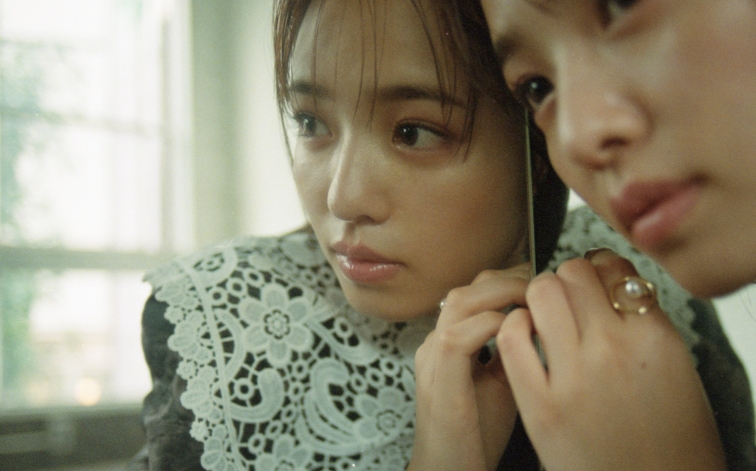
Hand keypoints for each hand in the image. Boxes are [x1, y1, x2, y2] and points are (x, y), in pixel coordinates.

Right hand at [408, 263, 529, 470]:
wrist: (450, 469)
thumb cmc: (476, 431)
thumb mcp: (502, 380)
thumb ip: (514, 349)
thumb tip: (545, 320)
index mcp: (449, 340)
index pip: (475, 292)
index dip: (509, 282)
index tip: (544, 286)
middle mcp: (436, 343)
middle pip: (467, 288)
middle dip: (509, 281)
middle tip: (544, 288)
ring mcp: (433, 360)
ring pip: (460, 302)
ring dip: (502, 296)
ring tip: (533, 303)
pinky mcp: (438, 382)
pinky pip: (458, 338)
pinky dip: (490, 326)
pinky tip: (516, 330)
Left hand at [497, 250, 725, 470]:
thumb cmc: (672, 439)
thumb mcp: (676, 372)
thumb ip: (647, 324)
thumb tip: (616, 285)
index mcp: (654, 339)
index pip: (615, 270)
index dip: (600, 268)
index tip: (595, 277)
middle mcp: (615, 350)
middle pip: (574, 272)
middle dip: (568, 277)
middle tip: (566, 295)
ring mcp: (575, 377)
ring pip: (542, 292)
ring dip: (539, 295)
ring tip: (543, 313)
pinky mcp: (541, 405)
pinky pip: (513, 336)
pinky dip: (514, 325)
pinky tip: (522, 336)